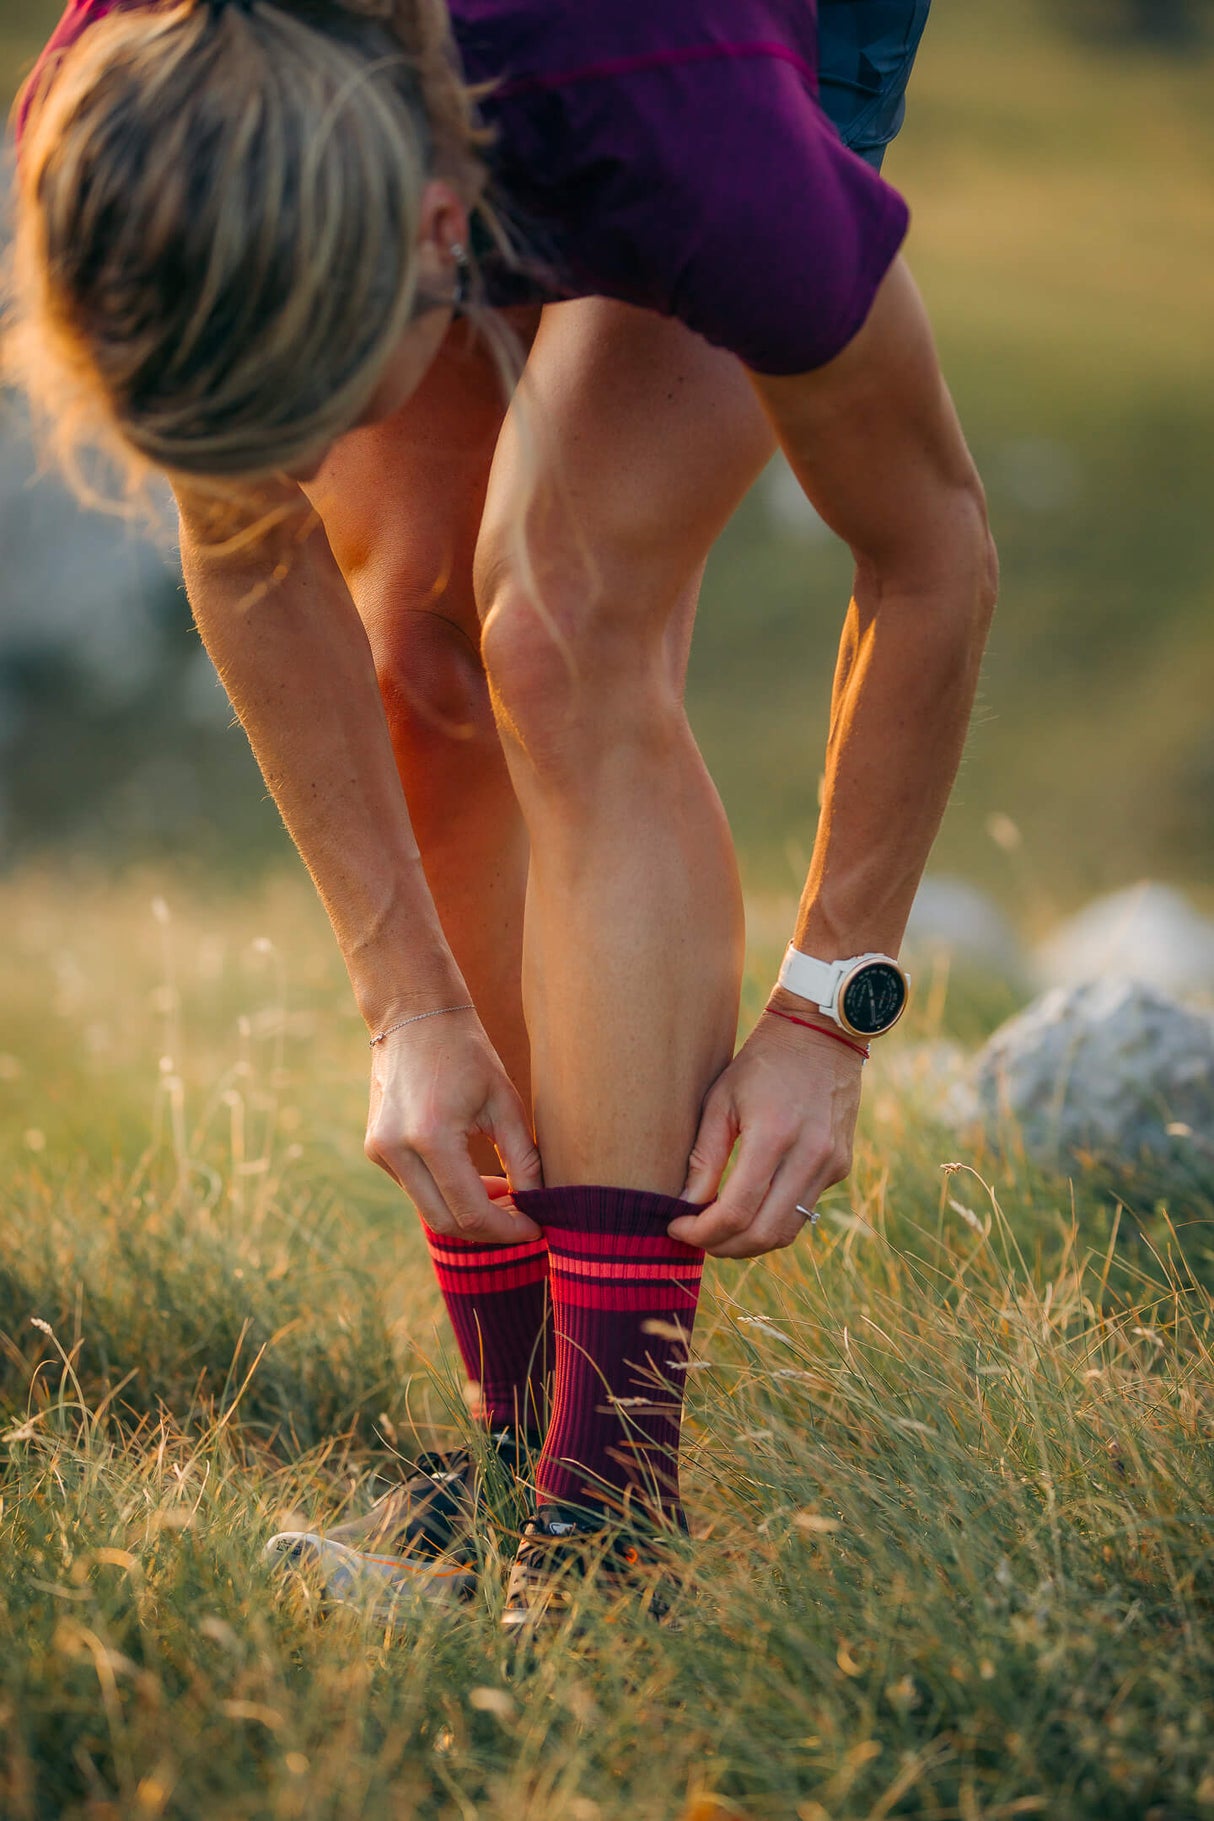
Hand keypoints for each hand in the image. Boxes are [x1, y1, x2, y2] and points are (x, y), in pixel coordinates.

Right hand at [365, 1010, 542, 1242]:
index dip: (508, 1229)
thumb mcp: (504, 1101)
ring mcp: (380, 1151)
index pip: (471, 1211)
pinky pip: (416, 1190)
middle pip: (446, 1222)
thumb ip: (523, 1158)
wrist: (413, 1014)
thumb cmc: (466, 1051)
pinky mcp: (376, 1149)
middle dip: (489, 1229)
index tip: (537, 1228)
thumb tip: (539, 1204)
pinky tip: (477, 1180)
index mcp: (431, 1136)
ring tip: (505, 1194)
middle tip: (524, 1218)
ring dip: (469, 1213)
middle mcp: (396, 1149)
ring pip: (429, 1211)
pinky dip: (448, 1195)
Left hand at [668, 1007, 862, 1257]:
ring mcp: (832, 1163)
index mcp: (775, 1134)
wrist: (822, 1035)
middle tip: (695, 1238)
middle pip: (765, 1234)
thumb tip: (685, 1205)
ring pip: (788, 1230)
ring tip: (719, 1231)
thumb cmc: (762, 1062)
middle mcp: (810, 1154)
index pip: (737, 1210)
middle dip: (724, 1247)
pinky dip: (773, 1218)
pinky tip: (750, 1207)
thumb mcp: (721, 1098)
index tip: (676, 1228)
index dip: (702, 1231)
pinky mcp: (842, 1165)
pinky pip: (804, 1208)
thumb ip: (704, 1156)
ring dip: (750, 1242)